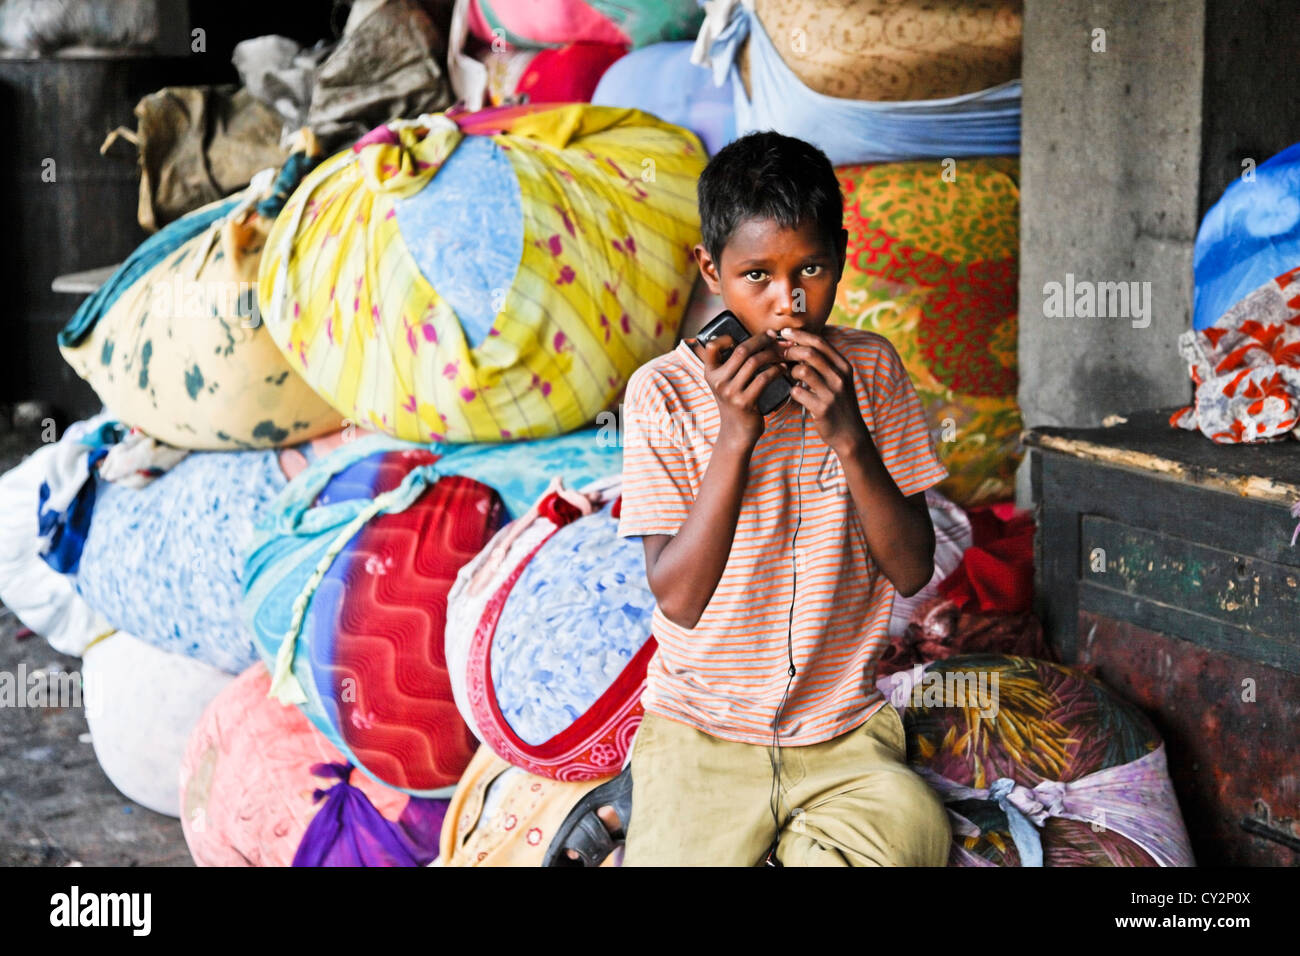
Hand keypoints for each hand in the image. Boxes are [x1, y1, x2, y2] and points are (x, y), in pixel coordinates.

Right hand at [690, 332, 784, 448]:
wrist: (736, 434)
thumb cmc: (736, 404)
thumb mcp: (726, 384)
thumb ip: (732, 365)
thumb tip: (756, 340)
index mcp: (710, 374)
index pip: (712, 346)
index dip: (727, 338)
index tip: (745, 336)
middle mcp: (717, 382)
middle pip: (741, 350)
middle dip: (761, 340)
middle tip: (774, 337)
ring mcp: (730, 392)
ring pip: (754, 362)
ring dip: (772, 354)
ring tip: (782, 353)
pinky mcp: (744, 402)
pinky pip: (764, 378)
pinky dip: (776, 370)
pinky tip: (783, 368)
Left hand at [774, 328, 868, 452]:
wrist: (850, 433)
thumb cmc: (839, 403)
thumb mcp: (839, 380)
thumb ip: (824, 363)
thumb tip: (798, 344)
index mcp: (844, 366)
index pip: (819, 342)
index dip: (799, 335)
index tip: (784, 333)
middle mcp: (840, 377)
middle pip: (809, 353)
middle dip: (790, 350)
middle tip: (779, 354)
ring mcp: (832, 393)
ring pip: (802, 370)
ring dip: (790, 371)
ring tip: (790, 376)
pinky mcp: (822, 408)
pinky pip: (798, 392)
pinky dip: (793, 391)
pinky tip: (795, 394)